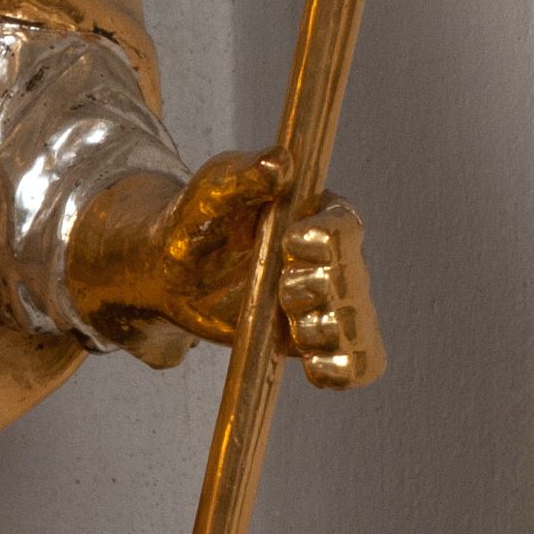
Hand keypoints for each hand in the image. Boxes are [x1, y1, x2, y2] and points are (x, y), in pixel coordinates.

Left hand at [64, 156, 385, 385]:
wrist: (174, 270)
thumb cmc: (196, 217)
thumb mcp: (212, 190)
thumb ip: (242, 175)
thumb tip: (278, 162)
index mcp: (318, 215)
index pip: (346, 228)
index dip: (326, 241)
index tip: (289, 243)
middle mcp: (333, 259)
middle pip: (353, 281)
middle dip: (318, 290)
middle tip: (284, 289)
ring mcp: (326, 302)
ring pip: (358, 328)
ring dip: (327, 331)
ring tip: (296, 326)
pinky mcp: (312, 339)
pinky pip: (352, 365)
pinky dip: (343, 371)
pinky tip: (315, 368)